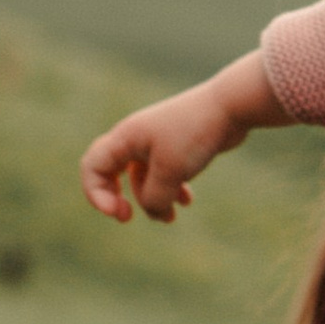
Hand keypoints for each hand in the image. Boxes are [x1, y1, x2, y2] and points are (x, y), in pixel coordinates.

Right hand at [80, 51, 285, 222]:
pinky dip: (172, 190)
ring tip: (171, 217)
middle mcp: (136, 138)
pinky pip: (165, 174)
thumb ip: (154, 198)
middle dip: (118, 198)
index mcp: (125, 138)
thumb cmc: (195, 134)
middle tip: (127, 217)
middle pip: (112, 174)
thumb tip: (155, 213)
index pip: (92, 167)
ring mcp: (157, 142)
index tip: (117, 212)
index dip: (96, 194)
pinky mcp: (178, 146)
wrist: (231, 106)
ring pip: (143, 179)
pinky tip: (187, 202)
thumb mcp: (171, 172)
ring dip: (154, 200)